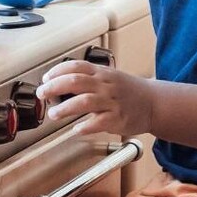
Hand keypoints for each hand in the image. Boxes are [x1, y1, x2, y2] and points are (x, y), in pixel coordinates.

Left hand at [37, 60, 153, 135]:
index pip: (76, 66)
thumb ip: (88, 79)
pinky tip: (76, 130)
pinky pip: (98, 122)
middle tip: (42, 94)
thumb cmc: (128, 92)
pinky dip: (85, 126)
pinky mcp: (118, 119)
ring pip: (84, 101)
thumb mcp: (109, 77)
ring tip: (53, 114)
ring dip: (65, 108)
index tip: (45, 78)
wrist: (154, 103)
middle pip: (75, 81)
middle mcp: (106, 85)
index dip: (57, 71)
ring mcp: (112, 102)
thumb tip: (59, 85)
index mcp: (102, 73)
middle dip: (54, 87)